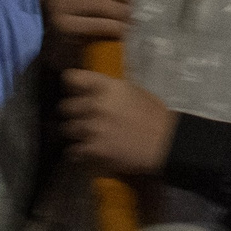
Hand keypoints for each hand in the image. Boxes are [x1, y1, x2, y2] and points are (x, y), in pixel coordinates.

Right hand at [40, 0, 136, 72]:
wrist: (55, 49)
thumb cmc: (76, 16)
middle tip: (130, 5)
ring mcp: (56, 6)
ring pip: (102, 4)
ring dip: (121, 13)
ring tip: (127, 19)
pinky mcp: (63, 27)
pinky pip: (99, 24)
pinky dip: (115, 27)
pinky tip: (119, 30)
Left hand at [58, 70, 176, 177]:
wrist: (166, 142)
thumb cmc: (155, 116)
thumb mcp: (134, 93)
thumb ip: (111, 92)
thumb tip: (96, 93)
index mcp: (107, 87)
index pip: (73, 78)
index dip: (71, 84)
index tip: (74, 90)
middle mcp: (95, 105)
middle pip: (65, 106)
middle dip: (73, 113)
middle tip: (82, 118)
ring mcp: (92, 128)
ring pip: (67, 129)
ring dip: (76, 133)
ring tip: (86, 136)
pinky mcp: (92, 149)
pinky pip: (73, 150)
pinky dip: (79, 152)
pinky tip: (88, 151)